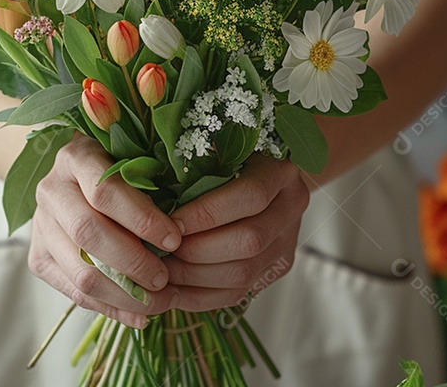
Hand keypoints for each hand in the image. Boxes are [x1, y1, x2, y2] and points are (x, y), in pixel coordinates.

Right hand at [28, 134, 182, 327]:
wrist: (76, 178)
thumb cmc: (120, 169)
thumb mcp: (134, 162)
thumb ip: (150, 186)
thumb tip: (178, 234)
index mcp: (75, 158)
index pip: (104, 192)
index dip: (141, 219)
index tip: (175, 239)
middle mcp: (50, 190)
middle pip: (88, 233)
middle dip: (133, 261)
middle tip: (166, 277)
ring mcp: (40, 227)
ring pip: (80, 272)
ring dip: (125, 293)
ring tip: (160, 300)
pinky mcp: (39, 259)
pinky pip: (75, 293)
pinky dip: (112, 308)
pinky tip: (141, 316)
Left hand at [160, 155, 309, 310]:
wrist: (262, 176)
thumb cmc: (228, 156)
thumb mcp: (218, 150)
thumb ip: (197, 170)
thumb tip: (156, 203)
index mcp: (281, 172)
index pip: (251, 197)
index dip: (207, 213)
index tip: (170, 221)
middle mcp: (291, 209)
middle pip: (249, 241)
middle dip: (196, 250)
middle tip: (159, 251)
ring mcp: (287, 243)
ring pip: (243, 274)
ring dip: (194, 277)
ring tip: (159, 270)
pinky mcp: (275, 269)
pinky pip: (237, 293)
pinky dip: (199, 296)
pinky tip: (172, 290)